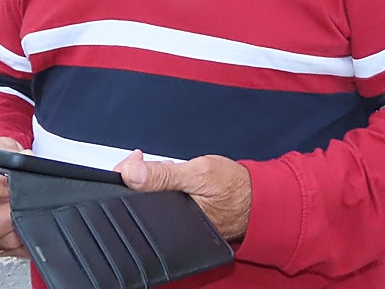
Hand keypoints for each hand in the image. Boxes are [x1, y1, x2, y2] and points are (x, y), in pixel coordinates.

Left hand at [115, 150, 251, 240]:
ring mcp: (173, 223)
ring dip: (152, 180)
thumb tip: (131, 172)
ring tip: (167, 169)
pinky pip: (161, 201)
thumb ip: (163, 175)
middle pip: (137, 198)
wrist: (257, 198)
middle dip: (139, 176)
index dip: (127, 173)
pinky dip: (162, 186)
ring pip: (149, 198)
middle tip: (150, 161)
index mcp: (169, 219)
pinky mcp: (179, 219)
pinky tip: (172, 180)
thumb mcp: (198, 174)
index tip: (134, 158)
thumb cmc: (233, 188)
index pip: (131, 198)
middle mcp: (169, 226)